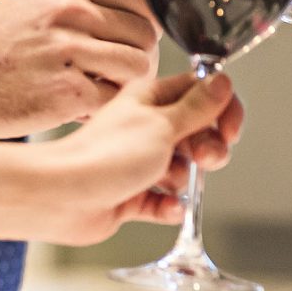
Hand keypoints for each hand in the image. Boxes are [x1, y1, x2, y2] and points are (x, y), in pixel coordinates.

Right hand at [0, 0, 158, 136]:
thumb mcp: (29, 4)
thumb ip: (76, 2)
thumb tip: (125, 10)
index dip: (144, 22)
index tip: (136, 39)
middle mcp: (68, 12)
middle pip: (145, 33)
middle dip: (140, 56)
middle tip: (120, 73)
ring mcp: (68, 51)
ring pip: (139, 66)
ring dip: (128, 84)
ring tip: (103, 90)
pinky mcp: (67, 91)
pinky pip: (116, 99)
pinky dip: (106, 108)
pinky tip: (83, 107)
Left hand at [0, 73, 244, 244]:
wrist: (62, 197)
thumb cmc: (104, 156)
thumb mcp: (164, 125)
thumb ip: (198, 107)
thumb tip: (223, 82)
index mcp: (151, 99)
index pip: (201, 94)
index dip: (222, 110)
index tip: (229, 130)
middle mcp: (145, 127)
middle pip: (197, 134)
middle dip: (208, 149)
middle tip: (203, 158)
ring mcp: (138, 161)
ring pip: (183, 170)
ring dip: (185, 180)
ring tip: (169, 183)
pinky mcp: (131, 194)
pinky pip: (163, 201)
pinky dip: (168, 207)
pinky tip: (166, 207)